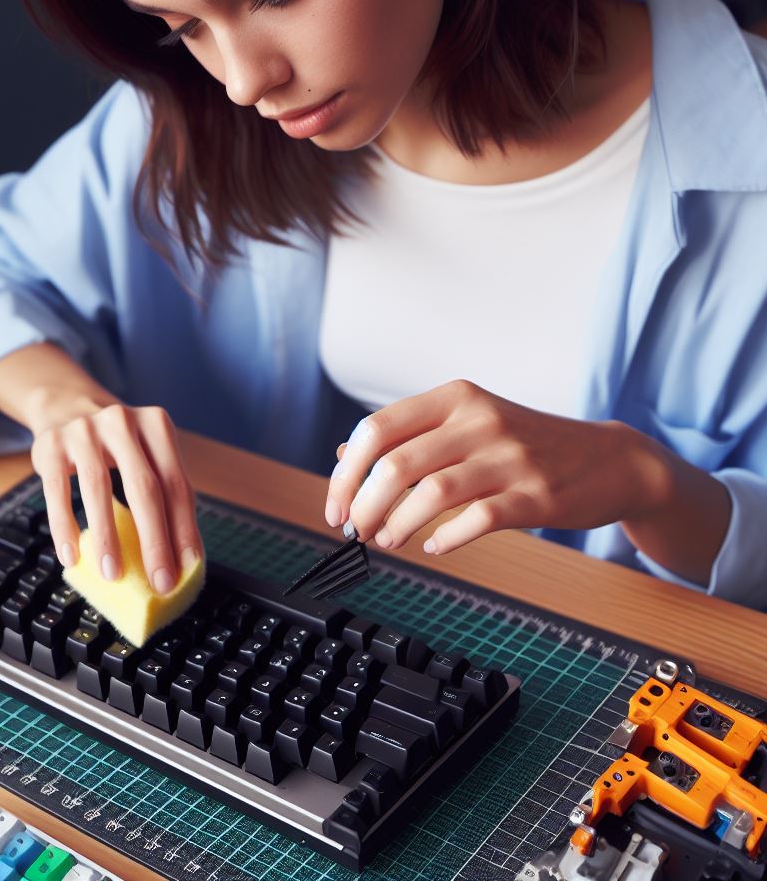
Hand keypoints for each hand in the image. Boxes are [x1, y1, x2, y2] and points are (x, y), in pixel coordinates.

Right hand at [29, 402, 203, 591]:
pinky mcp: (51, 444)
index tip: (187, 566)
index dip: (184, 528)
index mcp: (156, 425)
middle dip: (154, 540)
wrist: (67, 408)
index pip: (176, 484)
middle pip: (144, 488)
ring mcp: (84, 430)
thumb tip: (182, 557)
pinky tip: (71, 556)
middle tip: (159, 581)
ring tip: (113, 575)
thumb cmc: (117, 445)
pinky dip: (64, 526)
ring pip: (99, 488)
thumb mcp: (146, 455)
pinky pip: (58, 491)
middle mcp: (122, 422)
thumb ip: (164, 493)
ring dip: (107, 538)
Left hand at [326, 379, 667, 555]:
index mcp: (454, 398)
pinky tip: (433, 545)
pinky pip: (478, 520)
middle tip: (354, 530)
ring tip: (387, 539)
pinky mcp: (536, 496)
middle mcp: (479, 420)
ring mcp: (510, 457)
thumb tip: (341, 455)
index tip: (335, 505)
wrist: (609, 460)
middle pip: (395, 464)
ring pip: (431, 493)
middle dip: (363, 504)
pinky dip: (445, 538)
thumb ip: (406, 437)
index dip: (345, 472)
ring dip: (397, 524)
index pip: (376, 429)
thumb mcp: (465, 424)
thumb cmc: (526, 444)